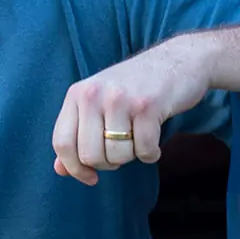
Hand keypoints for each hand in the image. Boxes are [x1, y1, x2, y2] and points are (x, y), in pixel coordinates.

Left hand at [50, 36, 212, 183]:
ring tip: (139, 138)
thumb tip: (60, 170)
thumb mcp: (100, 104)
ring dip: (133, 156)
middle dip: (108, 164)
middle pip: (90, 155)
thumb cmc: (136, 88)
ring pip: (117, 156)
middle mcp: (94, 94)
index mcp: (77, 94)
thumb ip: (78, 135)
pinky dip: (152, 153)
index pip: (62, 142)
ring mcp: (120, 99)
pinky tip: (155, 140)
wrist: (179, 60)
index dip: (74, 168)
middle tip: (122, 150)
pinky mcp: (147, 106)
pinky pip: (144, 150)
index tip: (90, 178)